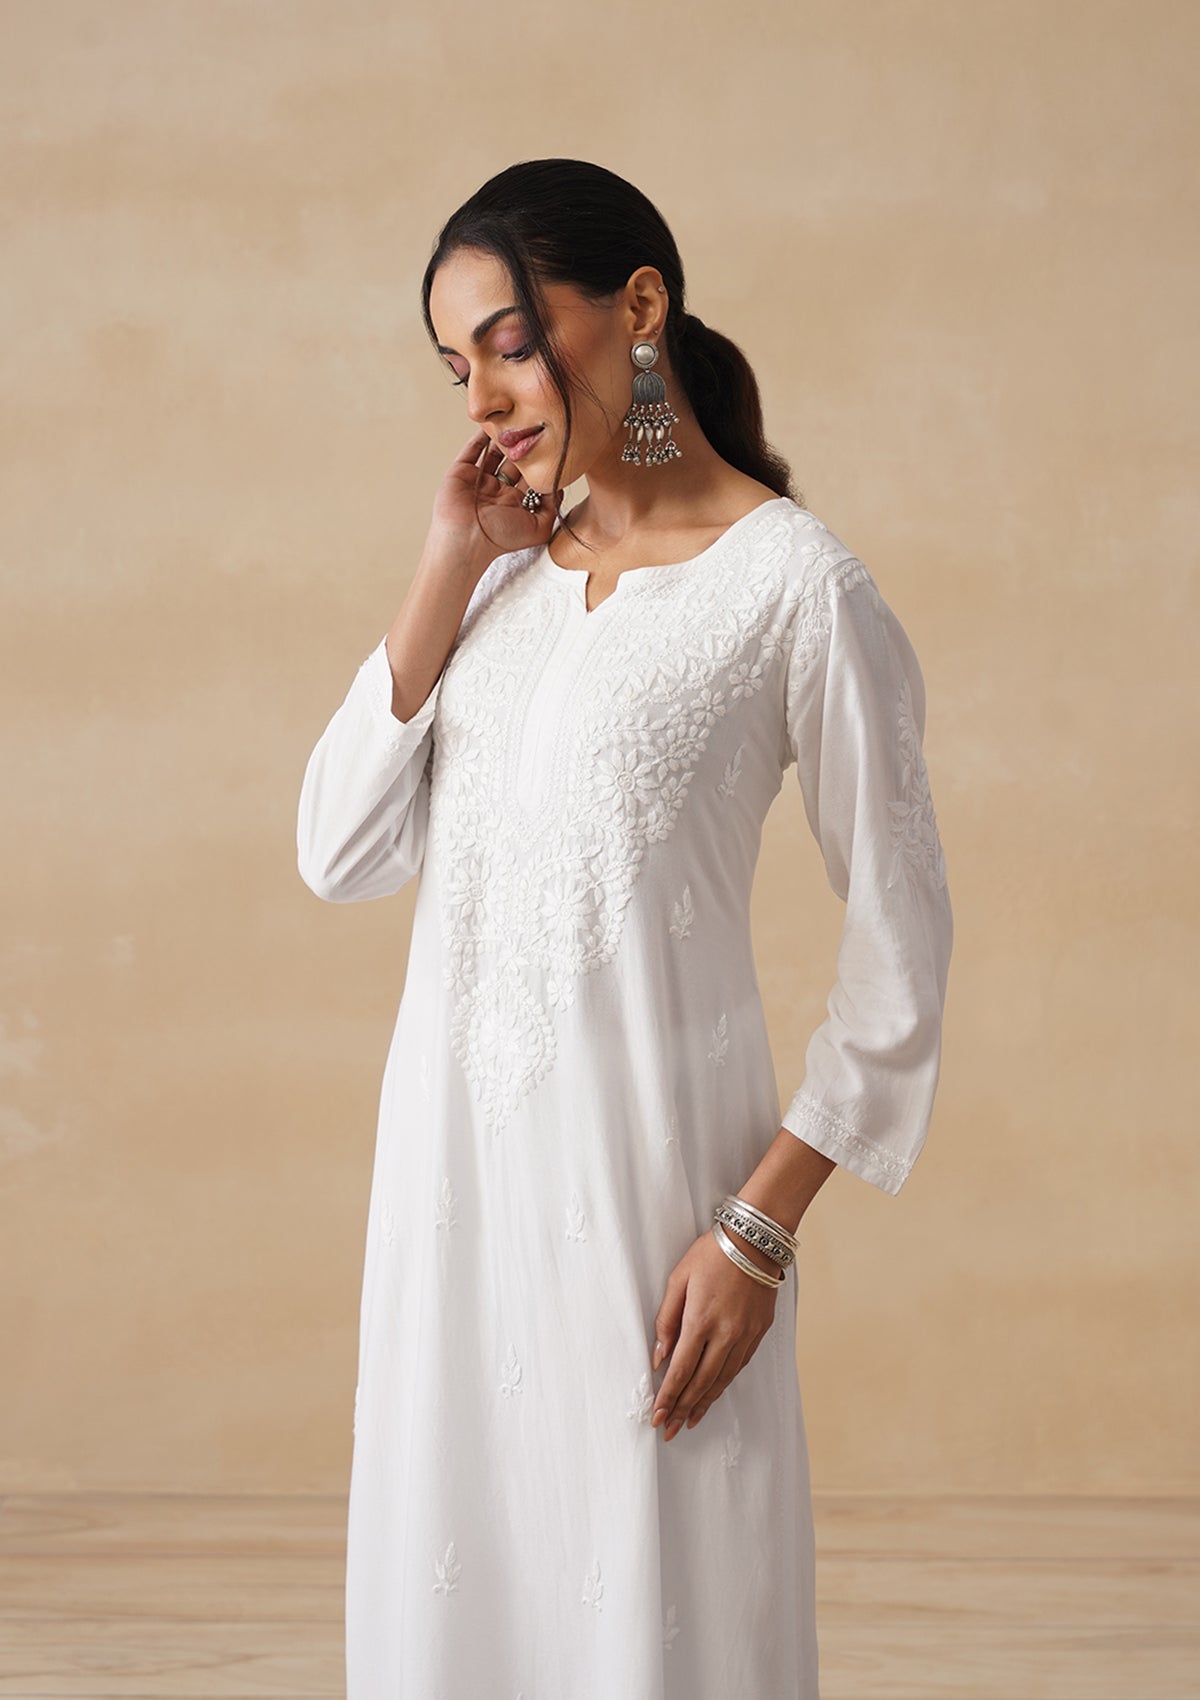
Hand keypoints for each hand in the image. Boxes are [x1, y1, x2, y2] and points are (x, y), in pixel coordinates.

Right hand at [429, 427, 563, 563]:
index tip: (551, 447)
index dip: (539, 464)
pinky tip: (492, 424)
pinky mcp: (462, 472)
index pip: (531, 477)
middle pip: (514, 463)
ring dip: (504, 440)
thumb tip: (559, 485)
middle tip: (535, 429)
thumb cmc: (501, 538)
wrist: (467, 539)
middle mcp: (497, 491)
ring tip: (516, 421)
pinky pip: (473, 449)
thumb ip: (552, 507)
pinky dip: (480, 436)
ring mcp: (479, 480)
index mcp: (514, 503)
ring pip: (494, 453)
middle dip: (524, 448)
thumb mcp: (539, 528)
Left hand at [650, 1228, 780, 1441]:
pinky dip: (723, 1384)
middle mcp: (725, 1334)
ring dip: (704, 1403)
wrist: (755, 1241)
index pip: (680, 1371)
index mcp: (701, 1320)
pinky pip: (738, 1367)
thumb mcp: (678, 1279)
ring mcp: (745, 1336)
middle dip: (683, 1410)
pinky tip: (713, 1393)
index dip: (668, 1398)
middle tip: (669, 1430)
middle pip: (701, 1383)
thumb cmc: (712, 1254)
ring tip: (689, 1421)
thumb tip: (659, 1357)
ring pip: (722, 1380)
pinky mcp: (759, 1333)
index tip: (656, 1417)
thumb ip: (666, 1320)